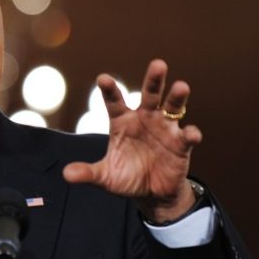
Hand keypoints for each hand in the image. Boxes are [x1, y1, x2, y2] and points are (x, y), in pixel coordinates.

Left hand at [63, 59, 201, 222]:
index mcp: (122, 122)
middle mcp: (144, 119)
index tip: (103, 79)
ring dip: (177, 97)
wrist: (152, 193)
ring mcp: (164, 129)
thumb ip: (88, 173)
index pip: (115, 102)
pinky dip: (191, 134)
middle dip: (154, 80)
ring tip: (182, 86)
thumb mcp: (106, 176)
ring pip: (172, 108)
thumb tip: (66, 174)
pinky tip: (191, 133)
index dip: (110, 90)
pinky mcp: (180, 145)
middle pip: (149, 95)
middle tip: (159, 64)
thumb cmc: (127, 177)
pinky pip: (187, 136)